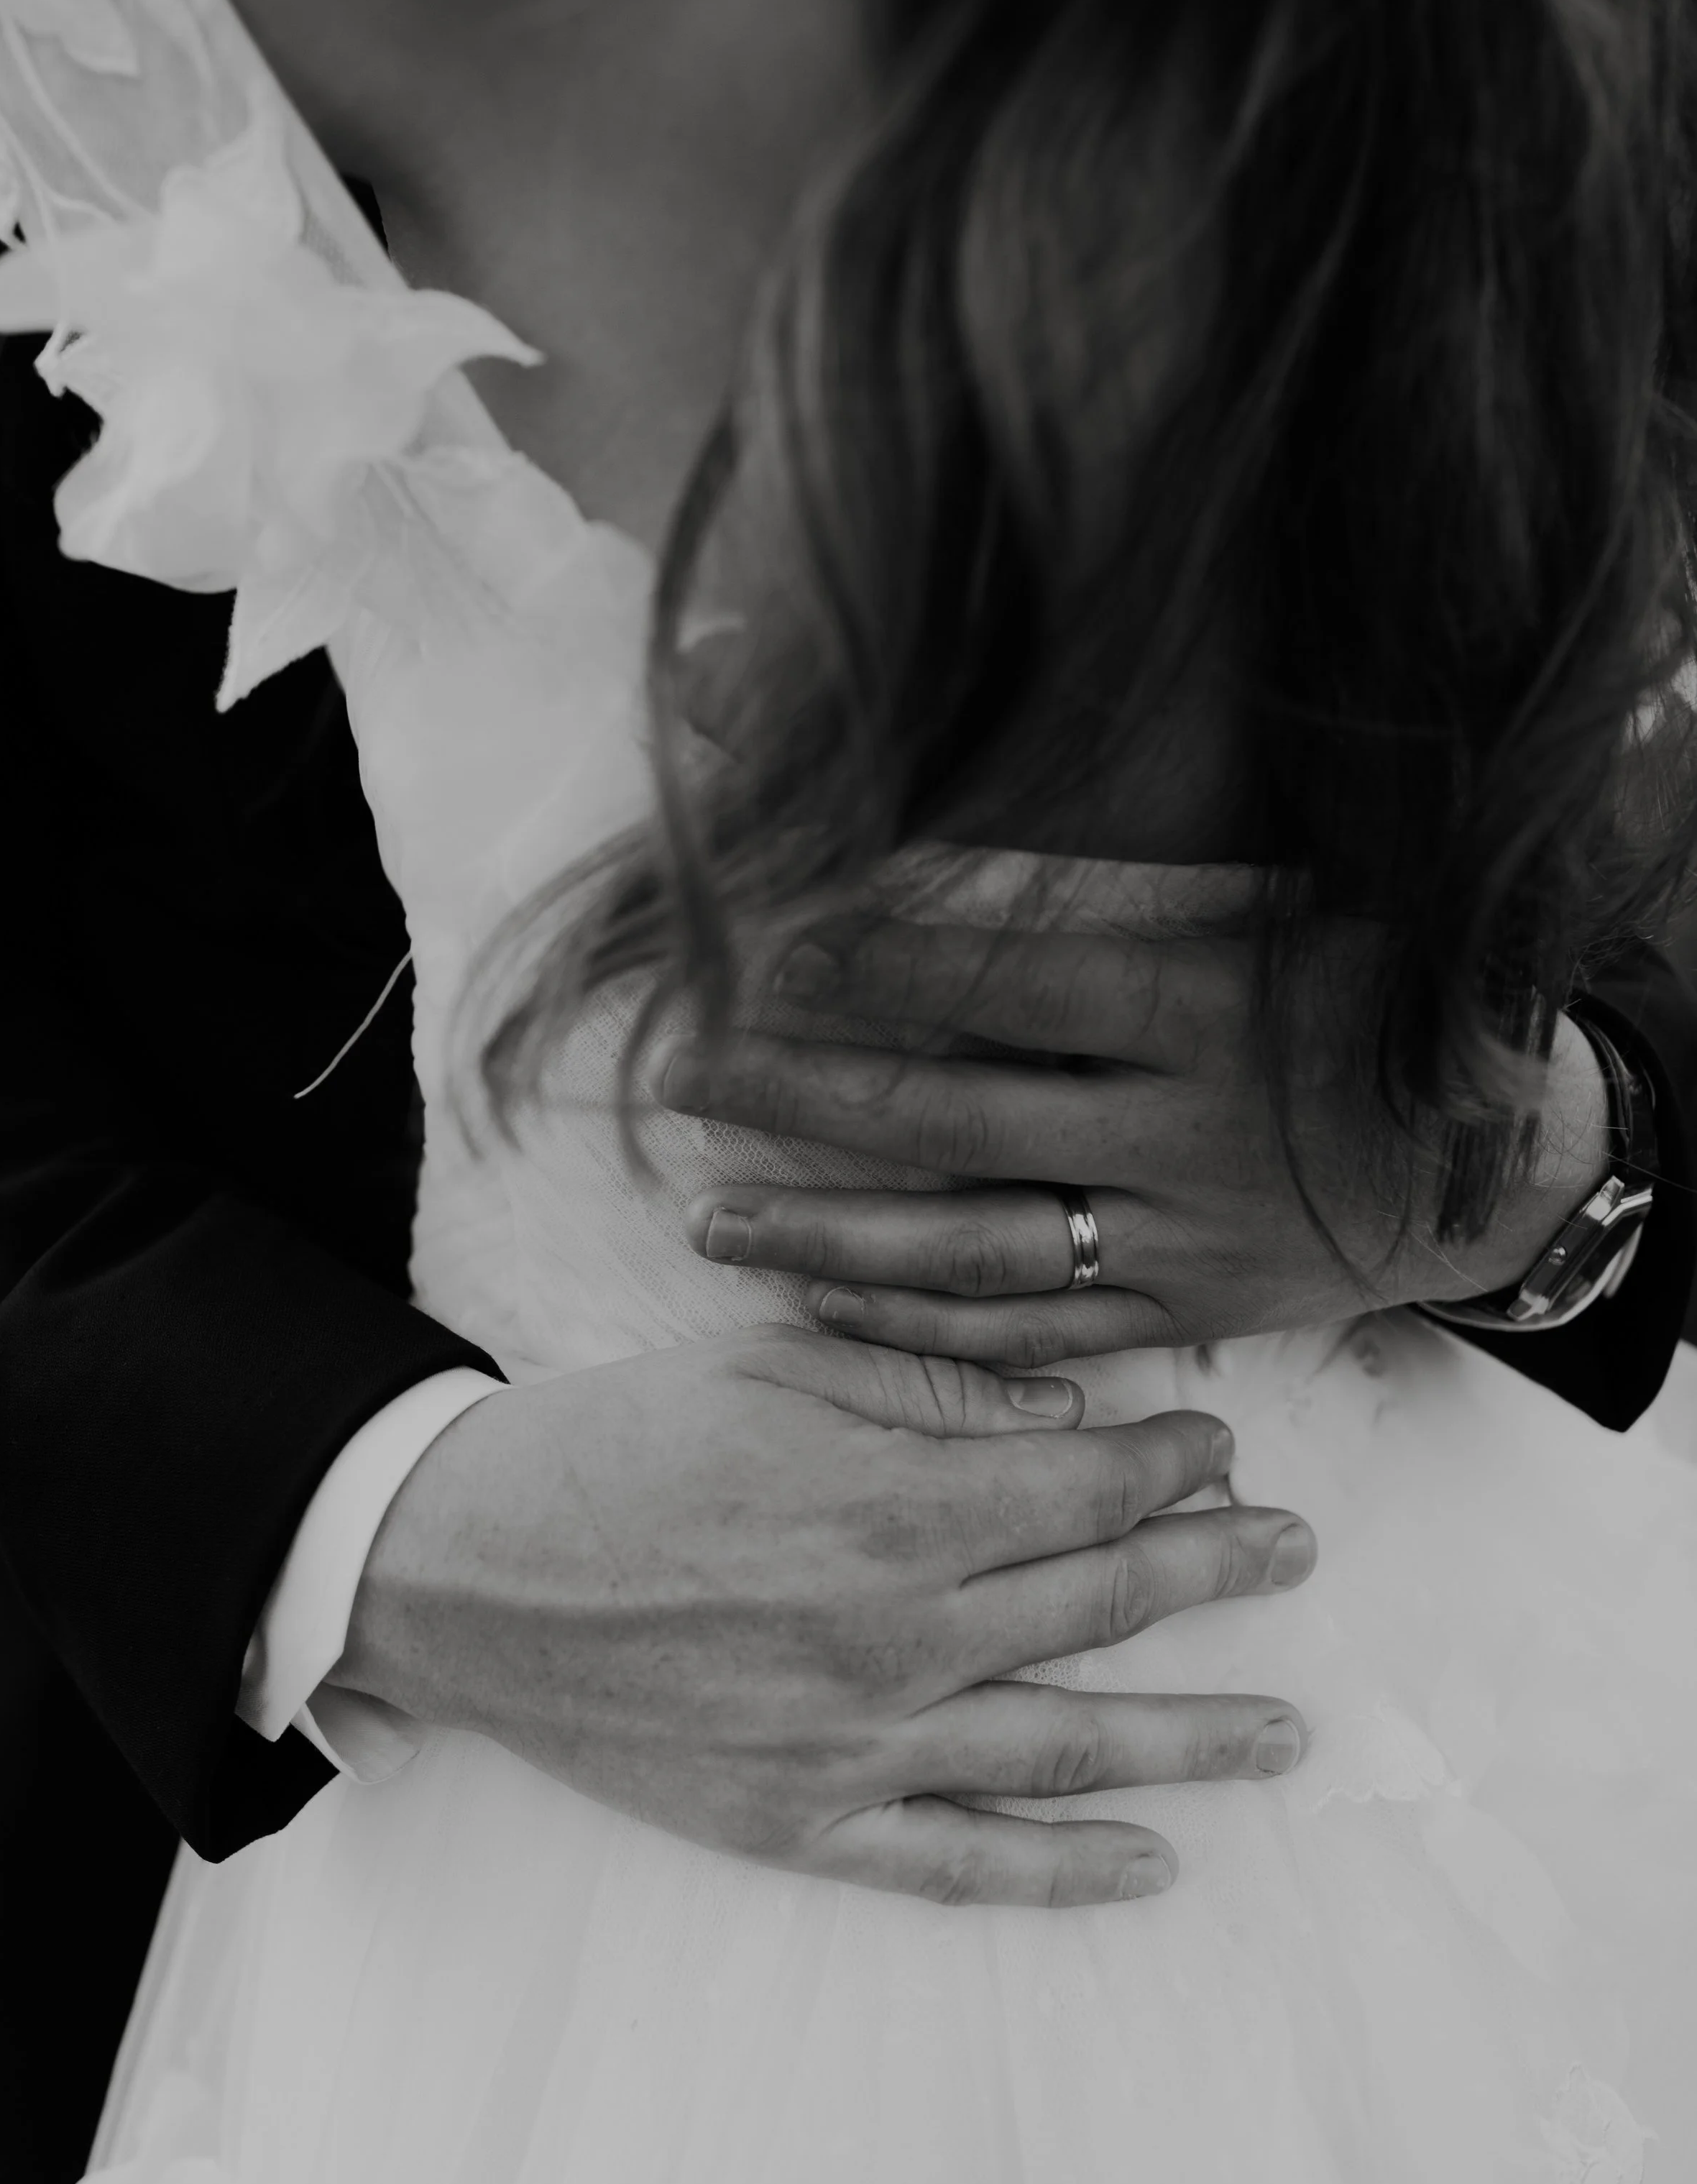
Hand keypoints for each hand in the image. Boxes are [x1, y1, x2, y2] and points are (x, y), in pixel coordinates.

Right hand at [335, 1327, 1315, 1907]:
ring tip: (1288, 1730)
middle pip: (1100, 1605)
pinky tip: (1153, 1864)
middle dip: (1215, 1571)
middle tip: (1295, 1553)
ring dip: (1192, 1736)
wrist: (468, 1569)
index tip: (1219, 1449)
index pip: (1083, 1489)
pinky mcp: (800, 1824)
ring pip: (1066, 1746)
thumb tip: (1067, 1414)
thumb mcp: (772, 1366)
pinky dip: (1064, 1872)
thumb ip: (932, 1387)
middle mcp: (895, 1637)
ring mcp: (853, 1745)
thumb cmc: (617, 1446)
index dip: (1170, 1467)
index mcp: (890, 1508)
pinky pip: (959, 1866)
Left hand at [664, 916, 1612, 1364]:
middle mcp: (1176, 1132)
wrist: (1504, 1162)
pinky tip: (821, 1295)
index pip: (1011, 987)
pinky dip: (921, 1323)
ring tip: (708, 1214)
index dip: (882, 969)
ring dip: (829, 1230)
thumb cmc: (1371, 1009)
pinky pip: (1032, 1331)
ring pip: (971, 1246)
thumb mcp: (1281, 917)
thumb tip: (947, 852)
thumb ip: (1131, 904)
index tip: (766, 949)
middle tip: (678, 1074)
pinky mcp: (1181, 1311)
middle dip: (803, 1097)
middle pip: (954, 1119)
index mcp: (1203, 1011)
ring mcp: (1177, 1236)